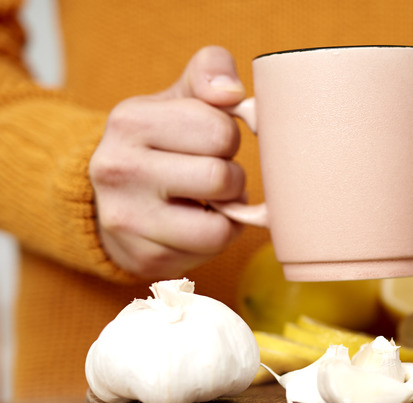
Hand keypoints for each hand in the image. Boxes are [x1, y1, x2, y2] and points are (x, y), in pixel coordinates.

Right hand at [89, 46, 247, 278]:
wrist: (117, 197)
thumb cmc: (164, 142)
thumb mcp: (181, 96)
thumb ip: (210, 72)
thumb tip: (232, 92)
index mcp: (130, 120)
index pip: (220, 131)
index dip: (229, 137)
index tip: (211, 141)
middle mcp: (118, 169)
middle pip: (221, 178)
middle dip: (232, 177)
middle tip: (214, 175)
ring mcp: (126, 219)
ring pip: (220, 225)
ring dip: (228, 212)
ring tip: (208, 200)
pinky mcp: (144, 257)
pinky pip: (212, 250)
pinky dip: (217, 236)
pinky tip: (197, 222)